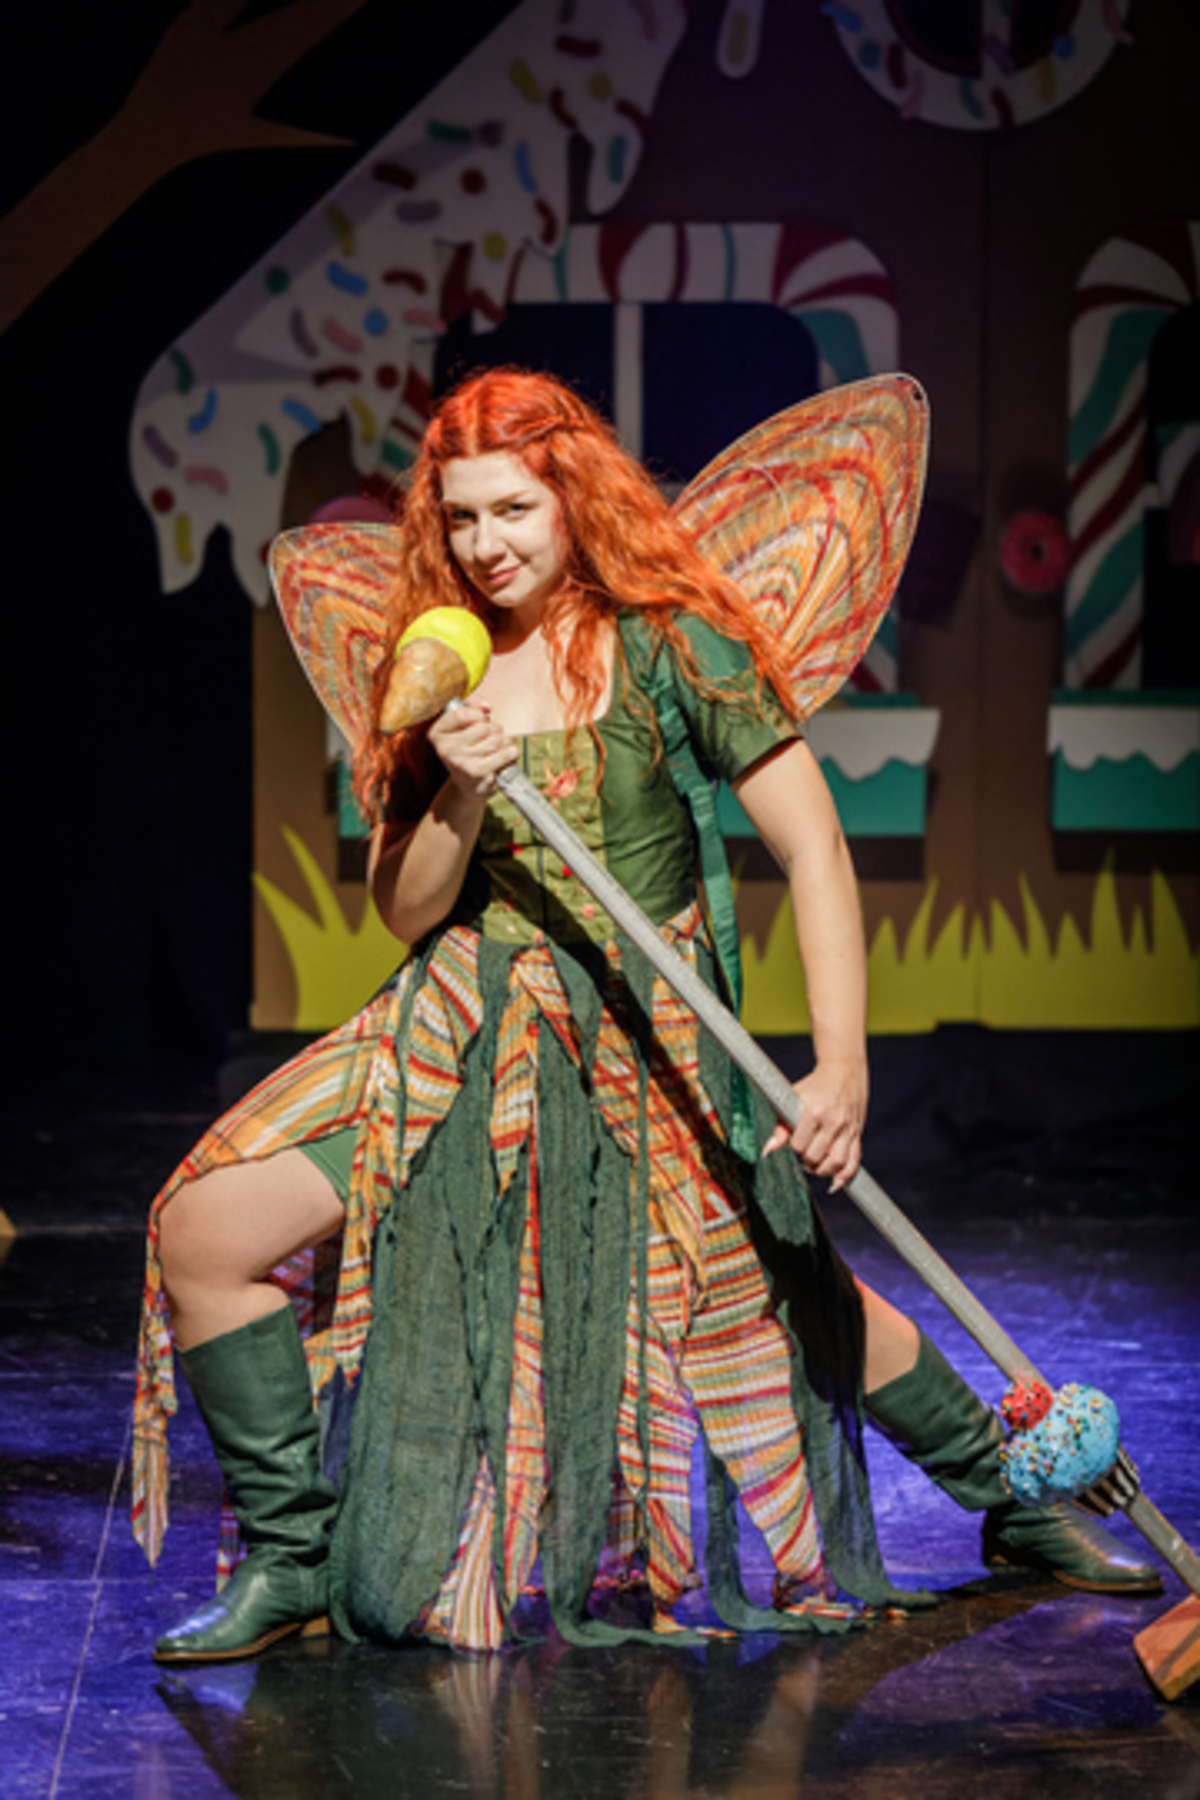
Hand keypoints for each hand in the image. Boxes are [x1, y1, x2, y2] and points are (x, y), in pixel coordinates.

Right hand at [428, 702, 516, 797]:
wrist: (468, 784)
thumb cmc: (468, 750)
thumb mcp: (462, 726)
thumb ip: (472, 708)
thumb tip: (486, 706)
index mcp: (438, 733)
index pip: (459, 714)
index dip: (477, 713)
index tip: (481, 717)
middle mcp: (446, 749)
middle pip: (484, 727)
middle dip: (493, 729)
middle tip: (490, 737)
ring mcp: (462, 763)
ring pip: (496, 740)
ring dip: (503, 741)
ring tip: (497, 747)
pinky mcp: (478, 774)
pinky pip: (504, 754)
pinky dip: (510, 753)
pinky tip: (505, 755)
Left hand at [761, 1059, 866, 1191]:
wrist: (844, 1071)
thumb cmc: (815, 1085)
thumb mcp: (793, 1098)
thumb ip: (780, 1126)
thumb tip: (767, 1151)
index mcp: (814, 1112)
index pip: (798, 1146)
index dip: (794, 1146)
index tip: (795, 1139)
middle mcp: (833, 1121)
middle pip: (816, 1157)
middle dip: (807, 1159)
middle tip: (804, 1151)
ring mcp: (847, 1129)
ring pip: (836, 1163)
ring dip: (823, 1170)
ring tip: (816, 1164)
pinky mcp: (857, 1133)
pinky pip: (854, 1161)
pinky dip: (845, 1176)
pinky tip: (835, 1183)